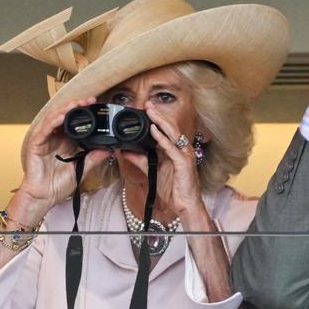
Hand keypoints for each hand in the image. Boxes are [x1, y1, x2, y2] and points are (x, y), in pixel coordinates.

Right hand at [15, 98, 108, 221]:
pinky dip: (53, 121)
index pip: (75, 122)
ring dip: (65, 110)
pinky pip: (44, 129)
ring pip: (54, 119)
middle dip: (77, 107)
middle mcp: (56, 138)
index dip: (85, 113)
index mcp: (66, 142)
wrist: (45, 196)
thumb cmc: (59, 184)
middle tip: (90, 101)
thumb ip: (94, 158)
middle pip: (65, 116)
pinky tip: (62, 116)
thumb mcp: (82, 169)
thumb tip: (110, 150)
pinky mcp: (36, 144)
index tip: (98, 107)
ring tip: (77, 104)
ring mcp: (45, 140)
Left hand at [131, 102, 204, 221]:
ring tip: (150, 111)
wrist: (184, 205)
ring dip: (161, 121)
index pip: (166, 130)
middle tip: (147, 104)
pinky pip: (171, 147)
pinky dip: (162, 138)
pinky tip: (154, 130)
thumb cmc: (173, 189)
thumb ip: (140, 160)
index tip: (145, 109)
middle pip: (170, 128)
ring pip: (172, 133)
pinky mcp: (184, 162)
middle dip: (158, 115)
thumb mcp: (152, 171)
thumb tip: (124, 151)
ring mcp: (184, 155)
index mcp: (176, 150)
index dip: (157, 119)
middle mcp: (182, 149)